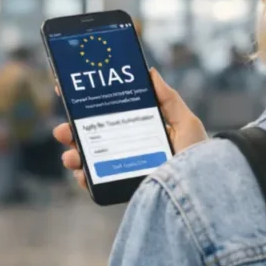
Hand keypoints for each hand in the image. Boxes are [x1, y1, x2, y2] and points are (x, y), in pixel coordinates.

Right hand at [53, 68, 208, 189]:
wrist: (202, 192)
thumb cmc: (200, 157)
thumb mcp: (186, 123)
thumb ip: (168, 99)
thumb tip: (150, 72)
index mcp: (139, 129)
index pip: (109, 114)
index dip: (87, 104)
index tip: (69, 91)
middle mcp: (128, 148)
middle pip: (93, 136)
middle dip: (71, 130)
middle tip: (63, 128)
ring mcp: (123, 169)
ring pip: (89, 159)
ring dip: (73, 154)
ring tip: (71, 155)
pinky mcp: (122, 188)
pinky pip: (96, 183)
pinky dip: (84, 178)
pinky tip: (82, 174)